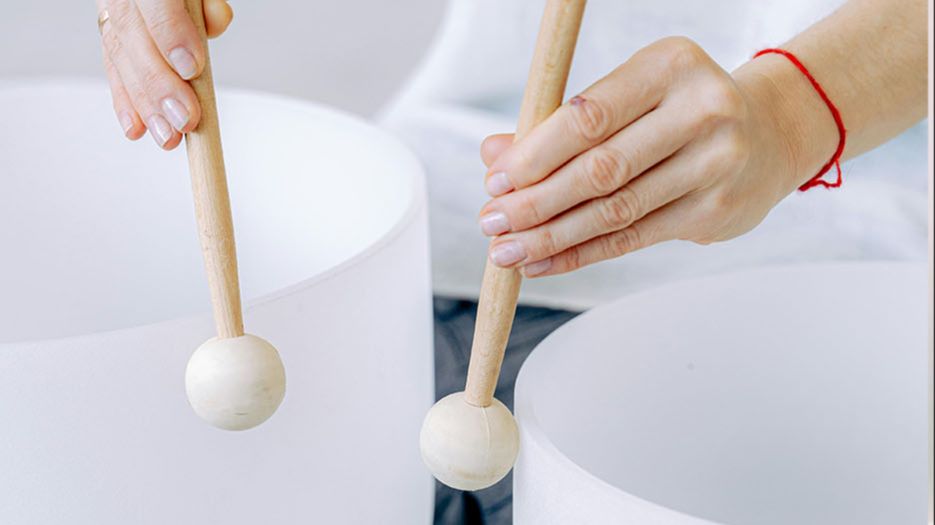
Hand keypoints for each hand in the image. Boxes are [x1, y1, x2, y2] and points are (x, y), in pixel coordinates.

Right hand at [97, 0, 232, 148]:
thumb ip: (207, 3)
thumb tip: (214, 23)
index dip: (169, 34)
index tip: (191, 68)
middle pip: (133, 35)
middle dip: (160, 83)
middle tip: (185, 117)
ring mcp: (111, 9)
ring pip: (120, 56)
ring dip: (144, 103)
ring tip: (167, 135)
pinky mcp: (110, 32)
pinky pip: (114, 67)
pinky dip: (126, 101)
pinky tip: (136, 128)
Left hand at [477, 37, 833, 276]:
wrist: (769, 134)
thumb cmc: (677, 111)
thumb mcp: (627, 97)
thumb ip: (560, 124)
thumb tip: (494, 155)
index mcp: (669, 65)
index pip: (589, 116)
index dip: (536, 153)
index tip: (497, 180)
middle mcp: (701, 111)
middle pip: (601, 169)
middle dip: (536, 202)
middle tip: (492, 223)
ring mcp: (715, 165)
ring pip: (615, 211)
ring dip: (552, 236)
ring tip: (509, 252)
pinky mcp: (715, 211)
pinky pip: (633, 239)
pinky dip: (581, 254)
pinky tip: (544, 263)